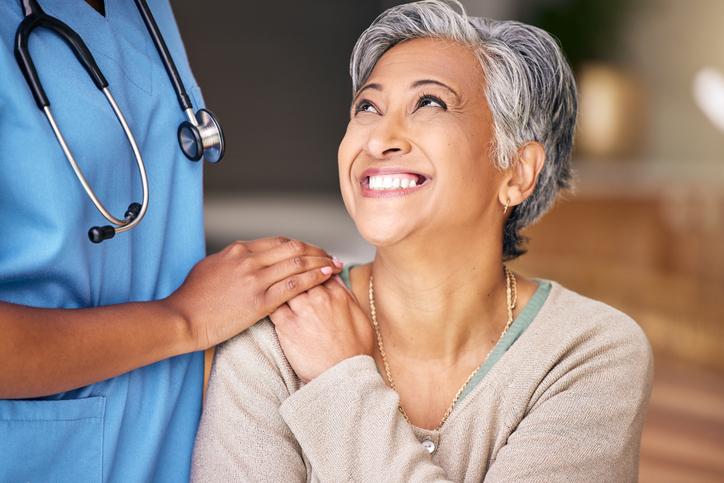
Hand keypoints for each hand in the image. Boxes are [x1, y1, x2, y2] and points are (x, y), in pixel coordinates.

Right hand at [163, 237, 341, 349]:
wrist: (182, 319)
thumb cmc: (191, 298)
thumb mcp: (210, 268)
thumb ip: (232, 261)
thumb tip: (245, 258)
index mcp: (238, 250)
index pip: (278, 241)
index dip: (300, 245)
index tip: (311, 250)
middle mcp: (249, 260)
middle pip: (293, 248)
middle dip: (316, 250)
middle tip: (329, 255)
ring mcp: (256, 279)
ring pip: (297, 263)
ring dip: (320, 262)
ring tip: (335, 264)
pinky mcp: (260, 301)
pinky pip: (295, 285)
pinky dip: (314, 278)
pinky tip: (326, 276)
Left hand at [270, 278, 373, 382]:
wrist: (343, 377)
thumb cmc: (353, 352)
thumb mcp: (360, 318)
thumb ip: (346, 295)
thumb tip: (335, 278)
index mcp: (337, 295)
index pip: (318, 269)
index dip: (309, 268)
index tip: (304, 270)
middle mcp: (319, 298)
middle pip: (299, 273)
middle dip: (292, 272)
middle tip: (285, 276)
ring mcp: (302, 311)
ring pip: (284, 285)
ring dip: (279, 285)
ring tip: (274, 288)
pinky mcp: (287, 326)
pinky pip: (273, 304)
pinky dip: (269, 301)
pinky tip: (267, 303)